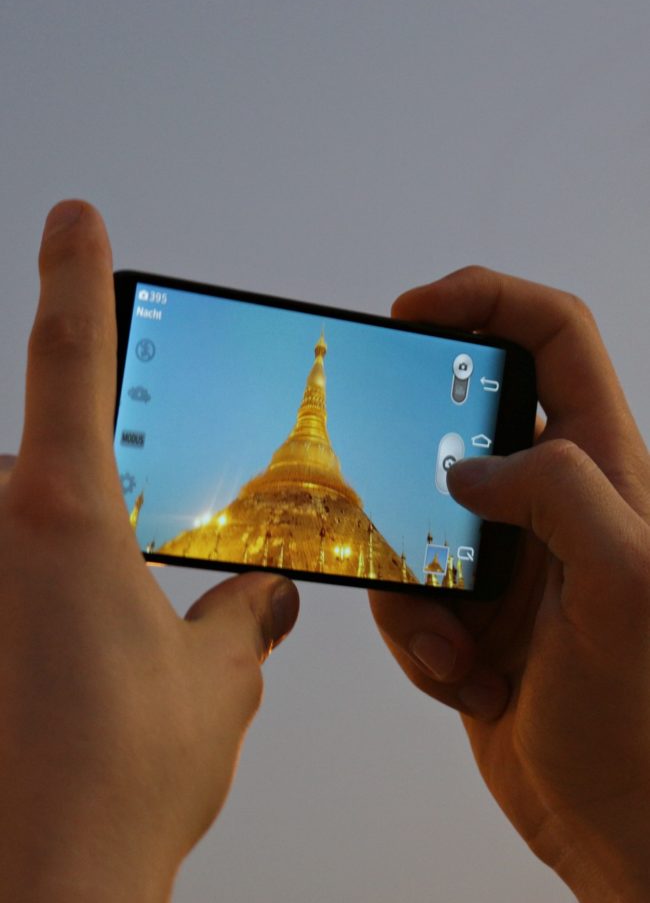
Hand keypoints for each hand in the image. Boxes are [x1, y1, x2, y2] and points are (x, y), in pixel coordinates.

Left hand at [0, 202, 298, 901]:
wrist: (48, 882)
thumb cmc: (121, 781)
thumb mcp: (217, 678)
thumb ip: (242, 616)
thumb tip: (265, 594)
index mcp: (62, 516)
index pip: (66, 357)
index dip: (74, 275)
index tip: (75, 219)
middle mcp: (1, 537)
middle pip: (51, 459)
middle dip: (104, 492)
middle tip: (136, 570)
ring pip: (32, 526)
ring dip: (81, 557)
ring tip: (117, 635)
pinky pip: (17, 576)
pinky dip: (56, 594)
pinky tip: (90, 658)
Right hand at [370, 267, 649, 902]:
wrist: (619, 824)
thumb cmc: (646, 723)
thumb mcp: (629, 588)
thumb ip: (560, 495)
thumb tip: (470, 467)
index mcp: (604, 470)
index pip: (555, 339)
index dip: (487, 302)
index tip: (415, 311)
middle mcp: (553, 502)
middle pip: (461, 426)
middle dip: (416, 459)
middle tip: (384, 483)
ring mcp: (507, 556)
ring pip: (415, 519)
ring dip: (414, 587)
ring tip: (458, 651)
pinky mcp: (471, 610)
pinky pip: (408, 591)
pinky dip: (418, 638)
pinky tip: (466, 682)